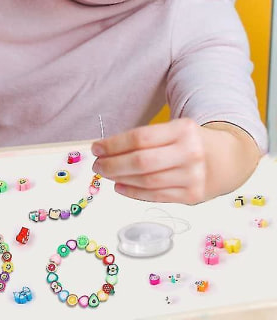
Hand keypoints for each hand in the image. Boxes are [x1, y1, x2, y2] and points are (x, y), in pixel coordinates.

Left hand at [91, 118, 209, 204]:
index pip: (140, 138)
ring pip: (147, 181)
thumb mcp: (174, 129)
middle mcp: (190, 153)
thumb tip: (107, 150)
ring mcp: (193, 177)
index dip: (113, 145)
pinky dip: (134, 192)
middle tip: (97, 164)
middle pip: (141, 162)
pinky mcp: (193, 196)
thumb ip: (146, 139)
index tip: (96, 148)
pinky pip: (156, 196)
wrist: (229, 158)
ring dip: (120, 179)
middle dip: (113, 164)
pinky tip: (120, 187)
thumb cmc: (192, 142)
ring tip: (106, 174)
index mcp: (183, 130)